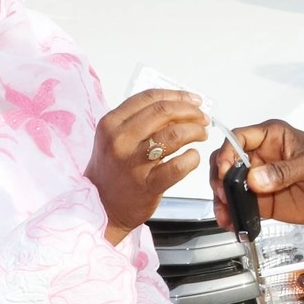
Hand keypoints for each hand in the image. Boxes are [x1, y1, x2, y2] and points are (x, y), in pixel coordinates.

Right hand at [88, 90, 208, 243]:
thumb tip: (177, 107)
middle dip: (190, 112)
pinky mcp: (147, 184)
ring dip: (195, 131)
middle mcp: (120, 140)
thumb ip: (140, 121)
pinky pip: (177, 166)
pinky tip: (193, 157)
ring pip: (174, 135)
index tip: (193, 101)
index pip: (149, 97)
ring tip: (201, 134)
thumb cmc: (112, 171)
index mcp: (111, 123)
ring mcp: (132, 163)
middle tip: (202, 118)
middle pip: (163, 112)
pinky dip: (192, 158)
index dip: (177, 96)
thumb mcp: (115, 138)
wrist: (101, 207)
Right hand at [210, 120, 303, 228]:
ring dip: (223, 200)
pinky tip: (233, 223)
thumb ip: (284, 171)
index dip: (227, 153)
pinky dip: (235, 215)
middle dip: (220, 179)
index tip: (226, 171)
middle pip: (227, 163)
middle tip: (224, 195)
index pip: (239, 138)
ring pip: (230, 186)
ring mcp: (260, 180)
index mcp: (271, 137)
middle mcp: (262, 156)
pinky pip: (243, 206)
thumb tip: (255, 178)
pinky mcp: (264, 201)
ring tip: (225, 214)